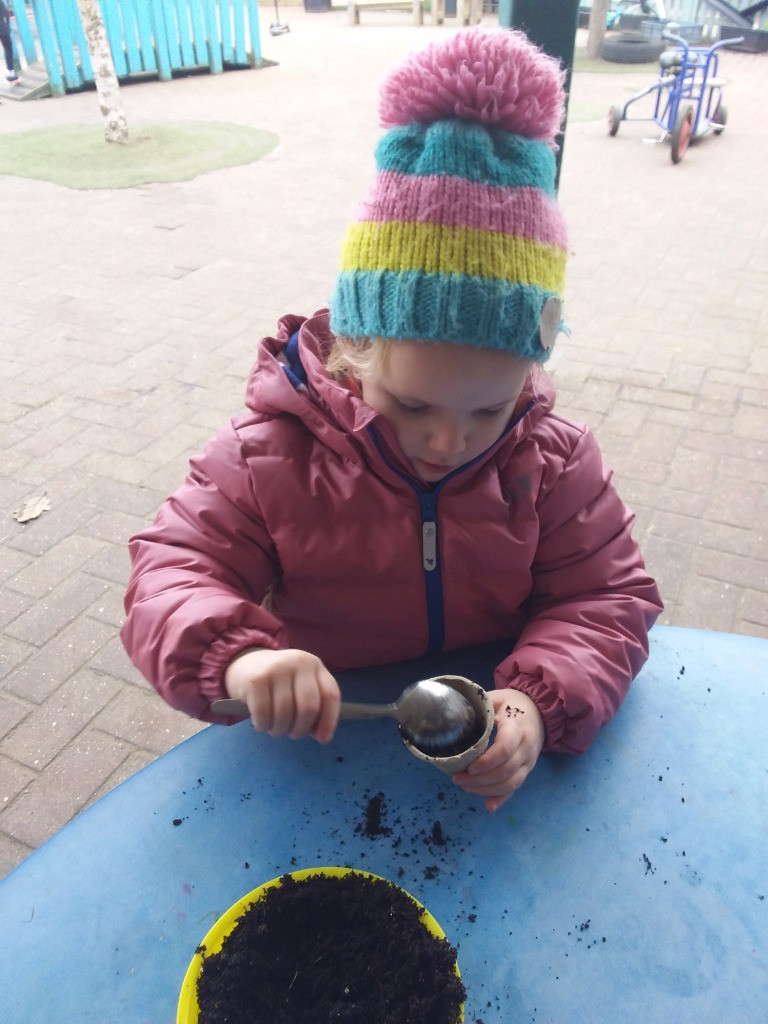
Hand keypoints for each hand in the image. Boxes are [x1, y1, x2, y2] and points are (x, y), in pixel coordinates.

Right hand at [224, 648, 339, 743]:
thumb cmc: (279, 683)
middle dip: (300, 729)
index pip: (330, 694)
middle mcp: (298, 662)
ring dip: (279, 730)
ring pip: (285, 714)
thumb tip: (322, 736)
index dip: (329, 721)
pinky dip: (263, 726)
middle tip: (291, 733)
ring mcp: (277, 668)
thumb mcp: (300, 686)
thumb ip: (314, 707)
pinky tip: (261, 722)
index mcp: (315, 665)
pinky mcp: (256, 679)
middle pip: (308, 707)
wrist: (245, 664)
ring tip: (275, 727)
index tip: (322, 739)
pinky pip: (263, 714)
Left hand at [451, 689, 544, 812]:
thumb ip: (479, 707)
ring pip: (510, 783)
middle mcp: (527, 748)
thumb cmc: (513, 703)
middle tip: (457, 778)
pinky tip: (489, 806)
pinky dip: (502, 799)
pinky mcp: (527, 771)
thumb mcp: (497, 698)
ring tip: (464, 786)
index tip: (469, 767)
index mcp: (518, 727)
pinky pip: (515, 788)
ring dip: (486, 790)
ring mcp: (529, 762)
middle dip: (480, 779)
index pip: (505, 748)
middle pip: (506, 770)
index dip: (487, 761)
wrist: (539, 711)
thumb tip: (453, 717)